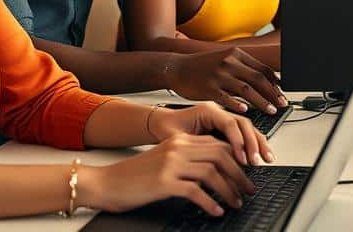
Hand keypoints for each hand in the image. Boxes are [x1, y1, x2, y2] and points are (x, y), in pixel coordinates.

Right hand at [86, 133, 256, 215]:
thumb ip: (186, 160)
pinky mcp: (163, 182)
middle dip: (239, 174)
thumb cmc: (133, 176)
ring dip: (229, 190)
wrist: (105, 183)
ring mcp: (171, 164)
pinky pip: (196, 191)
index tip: (247, 172)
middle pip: (220, 155)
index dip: (236, 158)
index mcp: (179, 141)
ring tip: (236, 202)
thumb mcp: (163, 160)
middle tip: (248, 189)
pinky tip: (215, 210)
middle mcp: (177, 148)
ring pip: (212, 172)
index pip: (218, 144)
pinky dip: (210, 202)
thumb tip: (215, 171)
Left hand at [149, 102, 274, 166]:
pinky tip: (260, 154)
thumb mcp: (175, 138)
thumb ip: (193, 146)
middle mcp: (218, 112)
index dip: (238, 141)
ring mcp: (223, 118)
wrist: (159, 124)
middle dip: (254, 143)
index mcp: (208, 110)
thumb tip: (208, 160)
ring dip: (258, 144)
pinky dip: (254, 144)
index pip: (230, 124)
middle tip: (258, 161)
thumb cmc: (166, 129)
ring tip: (266, 158)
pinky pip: (244, 134)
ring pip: (248, 128)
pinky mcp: (224, 127)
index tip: (243, 158)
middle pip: (244, 124)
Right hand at [168, 48, 287, 113]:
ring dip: (262, 102)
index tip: (282, 94)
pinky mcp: (208, 87)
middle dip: (273, 94)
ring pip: (246, 90)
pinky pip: (226, 98)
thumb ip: (242, 68)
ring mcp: (219, 74)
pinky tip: (246, 112)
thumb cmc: (202, 66)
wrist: (176, 67)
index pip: (262, 69)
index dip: (275, 83)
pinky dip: (238, 105)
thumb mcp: (224, 59)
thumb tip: (265, 81)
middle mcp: (229, 62)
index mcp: (236, 54)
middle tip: (283, 105)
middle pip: (258, 79)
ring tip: (271, 111)